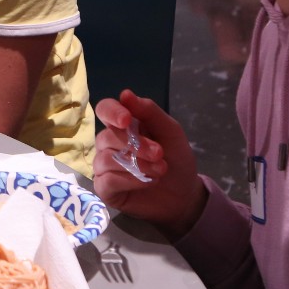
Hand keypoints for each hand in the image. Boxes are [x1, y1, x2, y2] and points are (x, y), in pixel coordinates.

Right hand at [94, 90, 207, 238]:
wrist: (185, 194)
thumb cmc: (176, 159)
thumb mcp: (170, 132)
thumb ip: (149, 112)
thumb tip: (125, 94)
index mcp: (122, 125)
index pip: (104, 110)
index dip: (112, 113)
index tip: (127, 120)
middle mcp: (108, 142)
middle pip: (107, 136)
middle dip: (137, 146)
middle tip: (160, 155)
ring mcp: (103, 166)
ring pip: (107, 159)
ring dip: (137, 165)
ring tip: (160, 171)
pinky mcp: (104, 188)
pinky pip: (107, 180)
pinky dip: (129, 181)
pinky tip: (147, 182)